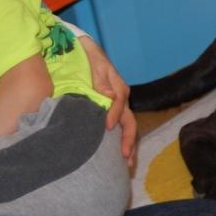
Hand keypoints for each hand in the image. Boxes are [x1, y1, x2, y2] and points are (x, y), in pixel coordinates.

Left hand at [80, 36, 136, 164]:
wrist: (86, 50)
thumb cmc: (90, 57)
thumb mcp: (96, 64)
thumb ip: (101, 81)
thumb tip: (109, 97)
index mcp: (119, 89)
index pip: (119, 105)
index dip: (113, 116)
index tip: (106, 127)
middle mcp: (121, 100)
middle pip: (129, 122)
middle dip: (128, 141)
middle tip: (126, 158)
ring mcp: (118, 107)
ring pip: (127, 128)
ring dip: (127, 146)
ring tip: (126, 164)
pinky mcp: (112, 111)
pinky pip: (119, 128)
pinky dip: (120, 143)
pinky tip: (118, 156)